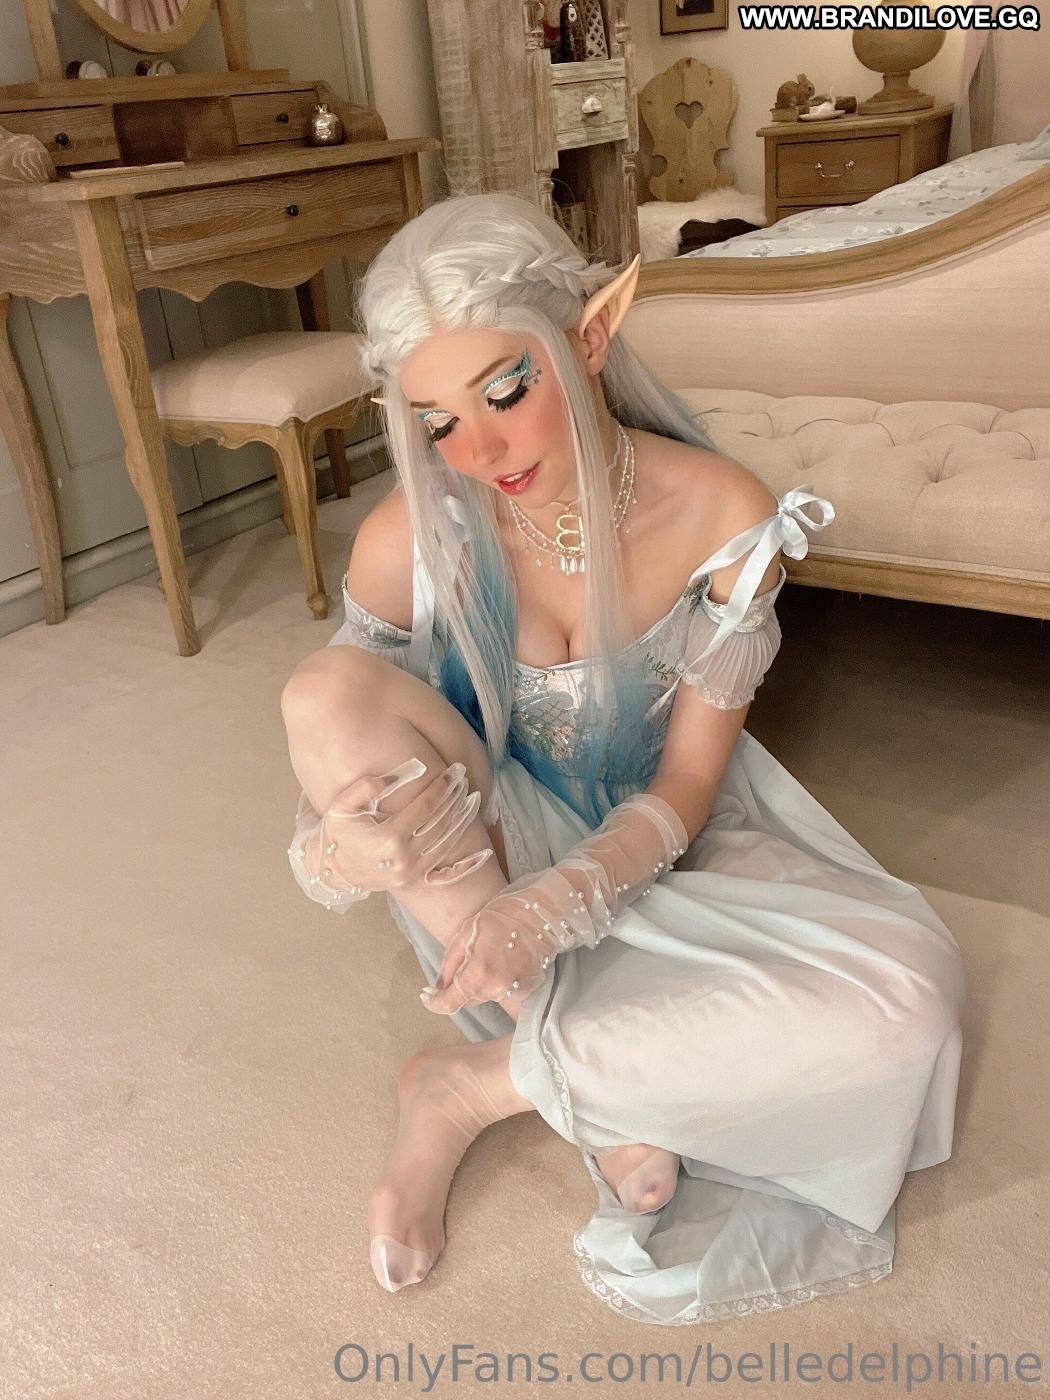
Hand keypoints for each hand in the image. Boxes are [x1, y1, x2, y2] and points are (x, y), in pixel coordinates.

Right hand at [299, 757, 492, 897]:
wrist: (330, 868)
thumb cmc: (336, 834)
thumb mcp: (340, 807)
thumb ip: (363, 789)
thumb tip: (390, 777)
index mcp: (388, 838)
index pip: (424, 807)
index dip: (440, 787)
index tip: (452, 772)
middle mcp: (403, 857)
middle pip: (439, 822)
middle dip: (454, 798)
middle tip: (464, 778)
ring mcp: (410, 872)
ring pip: (446, 842)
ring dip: (462, 819)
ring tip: (473, 799)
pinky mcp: (413, 881)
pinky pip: (445, 873)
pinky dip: (465, 861)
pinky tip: (481, 848)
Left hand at [420, 873, 576, 1014]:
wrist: (540, 914)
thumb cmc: (500, 917)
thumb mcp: (466, 933)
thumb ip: (450, 962)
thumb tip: (439, 985)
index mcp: (478, 973)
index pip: (450, 1003)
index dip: (434, 1002)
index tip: (427, 995)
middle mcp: (496, 989)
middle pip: (466, 1000)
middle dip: (457, 988)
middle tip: (456, 966)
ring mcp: (513, 991)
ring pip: (483, 996)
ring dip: (477, 984)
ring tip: (482, 958)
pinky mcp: (526, 990)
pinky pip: (501, 992)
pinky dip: (494, 983)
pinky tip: (498, 963)